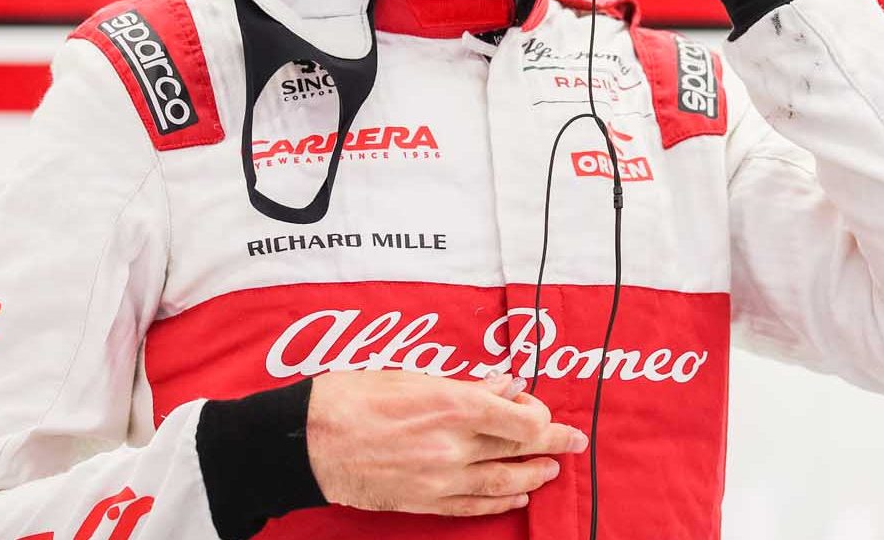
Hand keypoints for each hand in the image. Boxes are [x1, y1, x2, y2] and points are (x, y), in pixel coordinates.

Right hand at [306, 370, 589, 516]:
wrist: (308, 440)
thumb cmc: (353, 398)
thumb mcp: (413, 377)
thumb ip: (467, 385)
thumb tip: (507, 385)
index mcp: (453, 405)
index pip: (523, 420)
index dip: (542, 416)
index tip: (544, 410)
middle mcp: (452, 446)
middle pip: (519, 451)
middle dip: (553, 447)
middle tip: (575, 443)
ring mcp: (438, 479)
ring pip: (502, 483)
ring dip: (532, 477)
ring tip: (551, 471)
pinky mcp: (422, 501)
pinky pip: (472, 507)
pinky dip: (500, 503)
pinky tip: (516, 497)